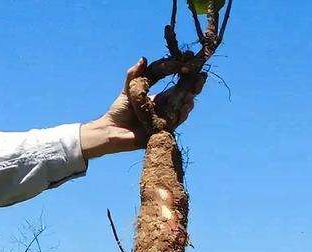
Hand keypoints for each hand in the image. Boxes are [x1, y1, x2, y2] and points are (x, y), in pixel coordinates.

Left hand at [80, 58, 204, 159]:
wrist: (111, 130)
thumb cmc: (118, 111)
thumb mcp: (128, 89)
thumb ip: (134, 75)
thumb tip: (143, 58)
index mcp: (157, 100)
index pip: (175, 89)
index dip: (184, 80)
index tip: (193, 69)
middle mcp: (163, 111)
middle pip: (181, 99)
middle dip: (192, 90)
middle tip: (200, 81)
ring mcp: (164, 121)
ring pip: (180, 111)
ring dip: (188, 103)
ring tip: (191, 96)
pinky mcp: (161, 132)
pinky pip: (174, 124)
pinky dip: (181, 116)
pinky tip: (185, 108)